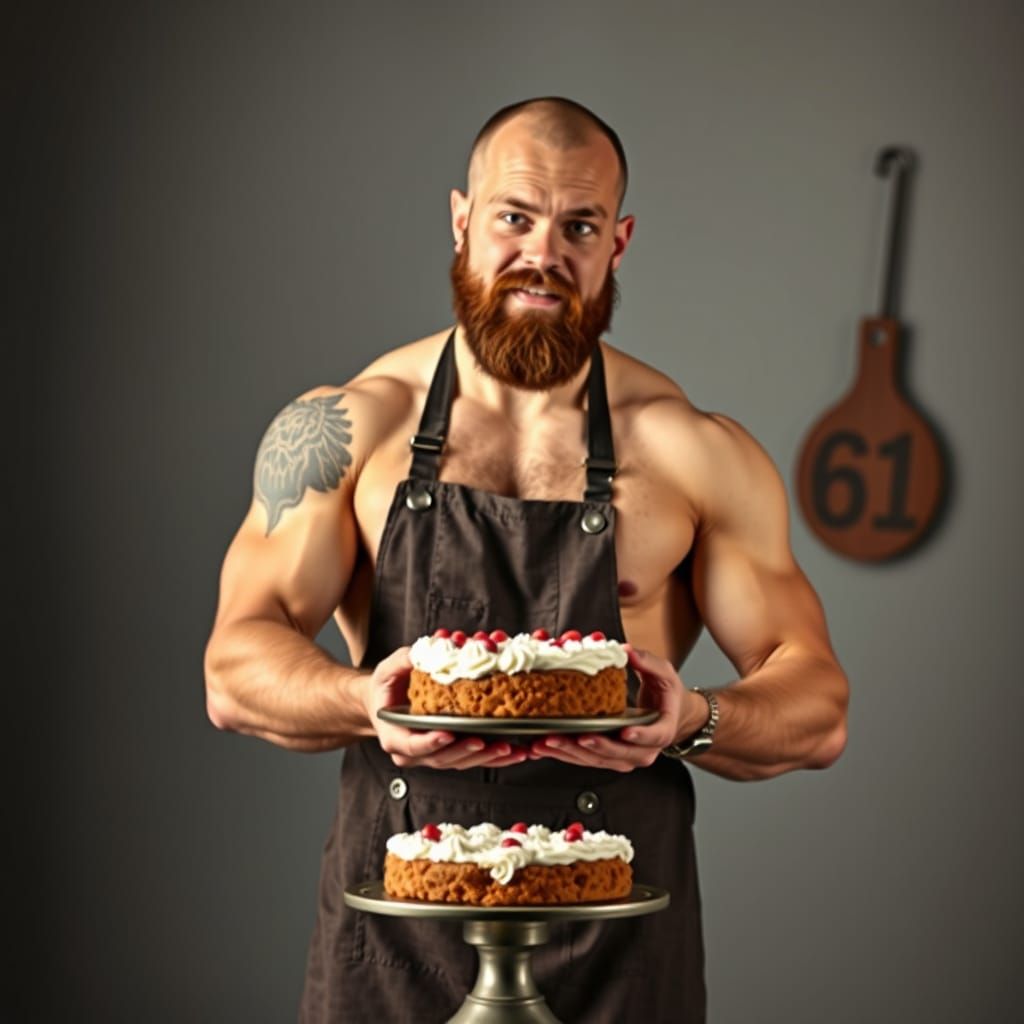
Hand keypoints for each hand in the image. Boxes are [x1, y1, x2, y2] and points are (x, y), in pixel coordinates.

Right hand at [364, 647, 527, 769]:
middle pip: (441, 758)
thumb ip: (402, 661)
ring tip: (507, 748)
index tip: (447, 733)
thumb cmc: (386, 687)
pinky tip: (514, 752)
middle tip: (484, 741)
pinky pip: (472, 759)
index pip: (411, 746)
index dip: (429, 743)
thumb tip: (420, 652)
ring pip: (459, 762)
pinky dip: (493, 757)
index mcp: (394, 736)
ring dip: (485, 758)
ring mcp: (433, 755)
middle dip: (464, 751)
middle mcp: (413, 752)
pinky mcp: (450, 753)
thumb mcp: (387, 670)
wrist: (387, 701)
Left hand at [529, 645, 707, 771]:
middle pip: (620, 753)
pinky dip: (565, 754)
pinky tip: (545, 747)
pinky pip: (586, 759)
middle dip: (596, 746)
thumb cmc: (667, 695)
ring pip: (598, 760)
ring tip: (549, 742)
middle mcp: (645, 751)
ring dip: (572, 753)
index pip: (653, 736)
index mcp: (663, 730)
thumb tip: (626, 649)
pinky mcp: (608, 758)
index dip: (639, 735)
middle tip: (574, 737)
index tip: (624, 731)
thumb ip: (647, 661)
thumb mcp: (664, 674)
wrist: (670, 716)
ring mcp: (626, 758)